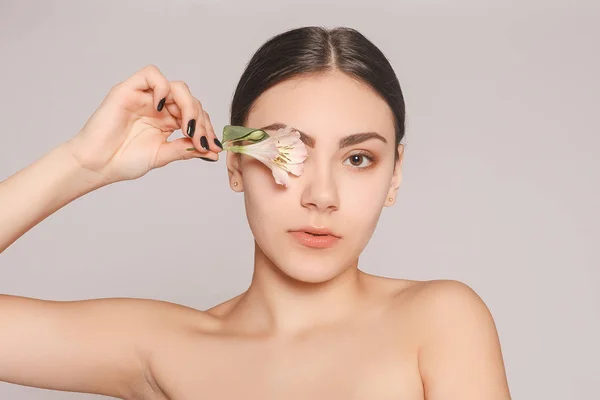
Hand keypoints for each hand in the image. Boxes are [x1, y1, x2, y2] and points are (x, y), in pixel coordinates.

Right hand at [65, 65, 222, 183]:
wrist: (97, 165)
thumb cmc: (124, 161)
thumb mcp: (162, 156)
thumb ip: (185, 149)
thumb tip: (213, 152)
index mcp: (168, 121)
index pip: (196, 115)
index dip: (207, 129)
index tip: (214, 148)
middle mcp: (159, 106)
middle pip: (190, 101)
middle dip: (201, 121)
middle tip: (202, 141)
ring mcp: (145, 97)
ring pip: (177, 87)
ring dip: (188, 106)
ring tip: (187, 128)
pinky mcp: (128, 89)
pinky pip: (151, 74)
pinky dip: (162, 88)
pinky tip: (162, 109)